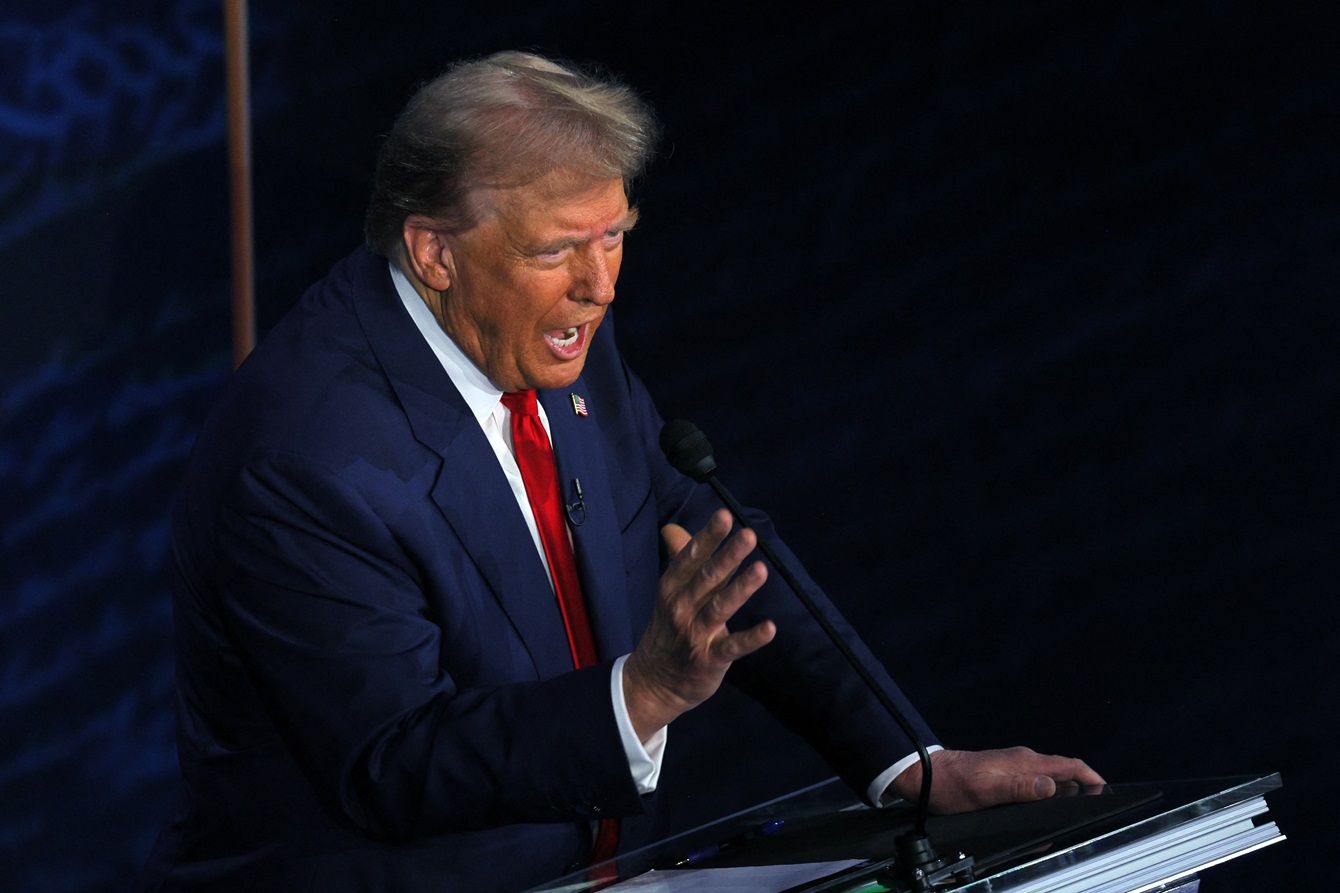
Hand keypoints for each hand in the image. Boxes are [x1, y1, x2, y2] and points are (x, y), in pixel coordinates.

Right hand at [622, 509, 775, 740]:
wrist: (652, 684)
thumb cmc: (668, 631)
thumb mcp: (669, 594)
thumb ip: (680, 560)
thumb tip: (673, 528)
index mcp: (671, 589)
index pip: (690, 558)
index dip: (707, 537)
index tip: (724, 516)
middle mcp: (680, 609)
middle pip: (706, 578)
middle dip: (727, 555)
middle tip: (748, 534)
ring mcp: (694, 635)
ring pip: (719, 608)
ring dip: (740, 589)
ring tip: (761, 570)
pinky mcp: (709, 661)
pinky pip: (732, 648)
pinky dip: (751, 639)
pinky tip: (770, 628)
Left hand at [892, 747, 1105, 813]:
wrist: (927, 776)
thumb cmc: (951, 784)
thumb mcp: (984, 791)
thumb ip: (1018, 788)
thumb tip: (1050, 787)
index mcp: (1023, 762)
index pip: (1068, 765)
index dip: (1091, 777)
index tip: (1105, 791)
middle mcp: (1022, 762)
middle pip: (1064, 773)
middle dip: (1083, 788)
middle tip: (1093, 809)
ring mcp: (1014, 768)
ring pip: (1051, 779)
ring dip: (1066, 794)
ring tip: (1073, 813)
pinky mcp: (1006, 776)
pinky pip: (1036, 784)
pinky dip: (1048, 796)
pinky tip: (1044, 810)